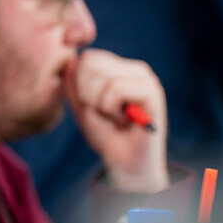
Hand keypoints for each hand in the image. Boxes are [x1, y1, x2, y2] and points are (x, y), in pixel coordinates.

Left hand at [65, 48, 168, 192]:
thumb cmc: (106, 135)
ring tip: (115, 117)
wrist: (126, 164)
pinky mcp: (152, 92)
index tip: (92, 105)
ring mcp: (145, 79)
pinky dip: (111, 109)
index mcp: (120, 68)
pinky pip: (116, 90)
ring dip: (100, 105)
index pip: (87, 58)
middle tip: (104, 113)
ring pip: (103, 78)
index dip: (79, 84)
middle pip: (92, 64)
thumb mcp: (82, 107)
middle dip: (87, 94)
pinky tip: (123, 120)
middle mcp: (134, 68)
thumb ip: (73, 85)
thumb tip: (70, 60)